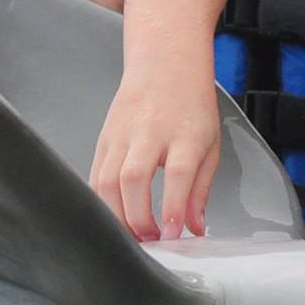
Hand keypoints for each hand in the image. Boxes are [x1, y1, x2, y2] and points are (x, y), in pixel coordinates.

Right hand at [89, 61, 220, 240]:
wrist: (164, 64)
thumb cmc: (190, 105)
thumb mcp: (210, 145)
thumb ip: (200, 190)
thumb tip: (193, 228)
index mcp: (184, 133)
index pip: (178, 173)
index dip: (173, 207)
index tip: (172, 234)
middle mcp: (149, 132)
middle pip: (133, 178)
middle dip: (138, 218)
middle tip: (151, 239)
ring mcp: (122, 135)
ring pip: (107, 180)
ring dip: (116, 215)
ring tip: (132, 235)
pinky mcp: (104, 140)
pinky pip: (95, 177)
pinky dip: (102, 202)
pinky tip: (115, 216)